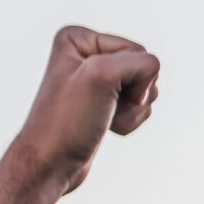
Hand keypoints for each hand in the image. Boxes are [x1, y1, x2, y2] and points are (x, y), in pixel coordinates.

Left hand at [10, 27, 160, 195]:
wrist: (50, 164)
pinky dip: (131, 120)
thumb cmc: (67, 122)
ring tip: (105, 119)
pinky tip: (108, 127)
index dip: (129, 78)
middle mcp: (86, 54)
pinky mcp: (104, 101)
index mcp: (77, 39)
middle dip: (134, 95)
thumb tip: (153, 76)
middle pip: (143, 68)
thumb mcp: (101, 76)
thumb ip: (140, 63)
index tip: (99, 95)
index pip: (137, 50)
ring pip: (146, 87)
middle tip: (104, 109)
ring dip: (134, 110)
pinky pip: (140, 104)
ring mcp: (96, 79)